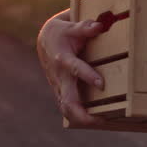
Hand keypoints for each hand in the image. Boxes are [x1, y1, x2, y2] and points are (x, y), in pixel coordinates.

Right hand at [36, 9, 106, 126]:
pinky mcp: (61, 92)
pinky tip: (95, 120)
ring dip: (82, 119)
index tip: (101, 84)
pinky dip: (79, 116)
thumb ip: (85, 28)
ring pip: (66, 109)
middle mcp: (60, 77)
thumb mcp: (71, 27)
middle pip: (68, 101)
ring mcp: (59, 87)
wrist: (45, 41)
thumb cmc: (62, 33)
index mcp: (63, 59)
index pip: (75, 69)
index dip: (87, 76)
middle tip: (100, 119)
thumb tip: (99, 25)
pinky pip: (68, 108)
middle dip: (82, 114)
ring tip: (101, 121)